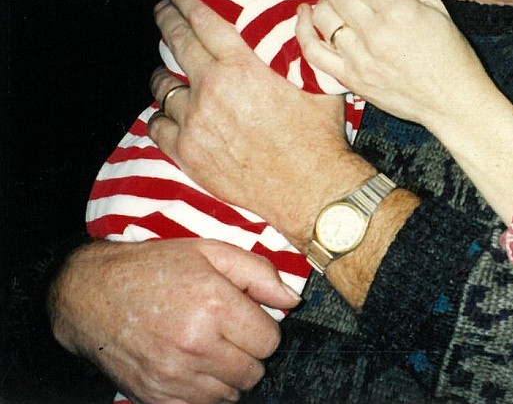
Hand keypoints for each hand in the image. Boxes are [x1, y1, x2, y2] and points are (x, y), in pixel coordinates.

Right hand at [50, 239, 298, 403]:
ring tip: (210, 351)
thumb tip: (293, 300)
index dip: (263, 329)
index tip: (246, 320)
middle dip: (249, 354)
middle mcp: (195, 344)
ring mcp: (173, 375)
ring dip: (228, 376)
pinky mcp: (155, 396)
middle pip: (254, 372)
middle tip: (229, 336)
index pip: (270, 341)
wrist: (91, 293)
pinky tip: (193, 369)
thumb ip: (258, 273)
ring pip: (230, 395)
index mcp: (214, 305)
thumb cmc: (154, 269)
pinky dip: (204, 393)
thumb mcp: (210, 252)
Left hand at [148, 0, 370, 245]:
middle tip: (162, 10)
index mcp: (241, 66)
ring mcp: (194, 121)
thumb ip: (302, 45)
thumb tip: (301, 12)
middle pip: (175, 43)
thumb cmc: (317, 134)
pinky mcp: (186, 152)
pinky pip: (157, 125)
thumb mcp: (317, 80)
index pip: (202, 20)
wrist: (308, 187)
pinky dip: (162, 115)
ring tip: (170, 74)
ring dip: (165, 75)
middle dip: (165, 20)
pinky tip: (172, 114)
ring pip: (162, 86)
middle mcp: (210, 89)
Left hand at [297, 0, 484, 128]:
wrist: (453, 102)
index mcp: (398, 11)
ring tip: (340, 0)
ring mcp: (359, 58)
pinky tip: (305, 15)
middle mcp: (375, 33)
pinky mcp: (350, 78)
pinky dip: (303, 29)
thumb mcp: (438, 8)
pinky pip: (313, 50)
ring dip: (327, 2)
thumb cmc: (452, 54)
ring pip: (322, 16)